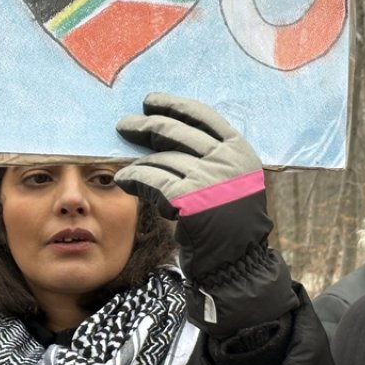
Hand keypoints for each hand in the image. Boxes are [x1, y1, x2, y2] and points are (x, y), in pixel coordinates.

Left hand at [115, 93, 295, 333]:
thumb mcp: (231, 184)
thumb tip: (162, 131)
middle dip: (145, 126)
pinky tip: (124, 180)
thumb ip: (209, 159)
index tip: (151, 101)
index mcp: (240, 152)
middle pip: (176, 132)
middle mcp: (227, 160)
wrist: (237, 263)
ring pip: (160, 158)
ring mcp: (208, 178)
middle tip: (124, 125)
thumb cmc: (229, 225)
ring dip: (137, 161)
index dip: (174, 105)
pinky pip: (151, 179)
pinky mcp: (188, 198)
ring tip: (124, 166)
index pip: (204, 116)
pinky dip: (134, 178)